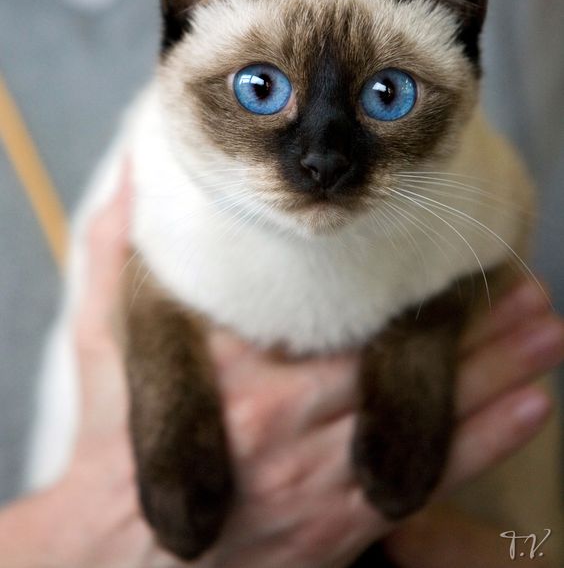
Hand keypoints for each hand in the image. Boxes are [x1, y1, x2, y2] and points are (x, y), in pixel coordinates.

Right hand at [0, 171, 560, 567]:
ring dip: (491, 374)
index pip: (330, 315)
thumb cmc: (116, 445)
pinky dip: (481, 442)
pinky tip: (530, 407)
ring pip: (420, 416)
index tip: (443, 246)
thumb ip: (114, 254)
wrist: (120, 559)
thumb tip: (131, 171)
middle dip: (465, 327)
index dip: (393, 281)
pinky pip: (420, 477)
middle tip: (525, 286)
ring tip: (544, 331)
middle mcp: (284, 420)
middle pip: (392, 362)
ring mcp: (316, 477)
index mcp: (233, 369)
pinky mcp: (337, 524)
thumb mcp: (104, 344)